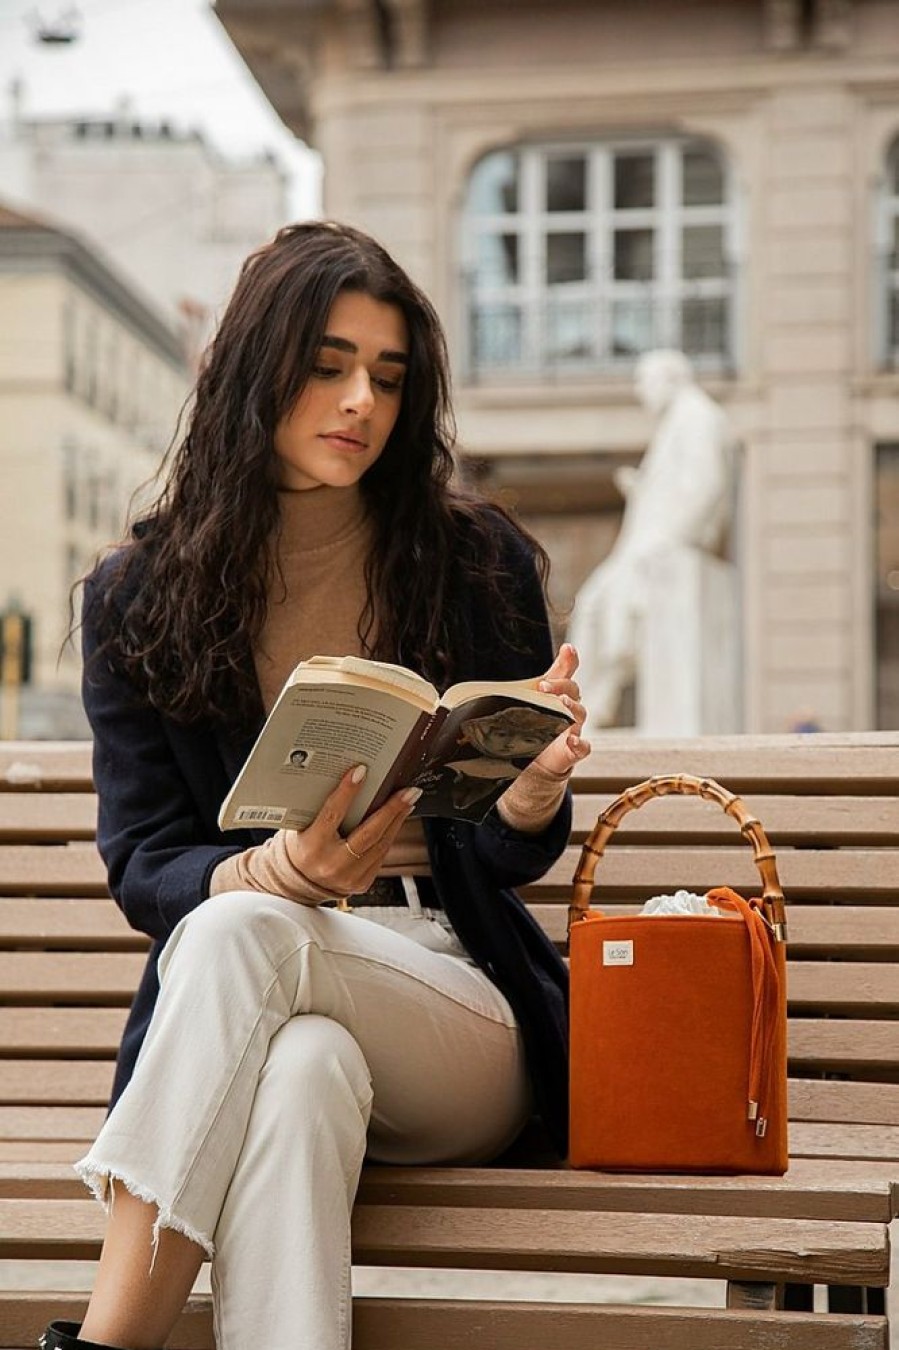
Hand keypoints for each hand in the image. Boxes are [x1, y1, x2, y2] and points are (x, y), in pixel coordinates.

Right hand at [282, 766, 420, 900]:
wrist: (299, 884)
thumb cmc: (302, 847)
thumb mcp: (303, 827)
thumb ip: (321, 809)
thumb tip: (350, 780)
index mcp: (312, 847)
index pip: (333, 814)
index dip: (348, 792)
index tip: (361, 771)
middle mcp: (331, 864)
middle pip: (369, 833)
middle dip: (392, 809)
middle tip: (408, 791)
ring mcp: (348, 877)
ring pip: (381, 844)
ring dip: (397, 820)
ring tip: (408, 801)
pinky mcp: (361, 883)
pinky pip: (381, 855)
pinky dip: (390, 835)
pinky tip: (397, 820)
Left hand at [534, 643, 590, 778]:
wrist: (536, 763)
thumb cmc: (536, 728)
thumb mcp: (531, 704)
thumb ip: (530, 687)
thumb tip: (521, 665)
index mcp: (558, 695)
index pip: (565, 674)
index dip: (568, 661)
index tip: (568, 650)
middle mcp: (568, 710)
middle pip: (573, 692)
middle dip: (561, 686)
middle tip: (544, 685)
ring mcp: (572, 730)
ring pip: (580, 715)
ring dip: (572, 708)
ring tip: (562, 703)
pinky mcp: (570, 753)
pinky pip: (582, 748)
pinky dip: (580, 744)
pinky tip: (572, 740)